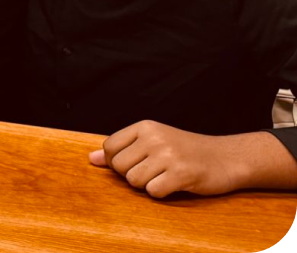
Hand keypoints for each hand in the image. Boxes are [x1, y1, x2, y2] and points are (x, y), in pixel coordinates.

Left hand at [90, 121, 246, 197]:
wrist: (227, 158)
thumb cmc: (186, 151)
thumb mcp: (153, 143)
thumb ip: (122, 149)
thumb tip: (92, 159)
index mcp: (145, 127)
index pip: (109, 148)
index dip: (117, 162)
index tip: (137, 163)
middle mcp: (154, 138)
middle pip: (119, 167)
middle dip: (133, 175)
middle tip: (155, 171)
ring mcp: (168, 155)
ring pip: (134, 181)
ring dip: (147, 185)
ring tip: (165, 176)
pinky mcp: (181, 174)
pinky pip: (153, 191)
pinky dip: (161, 193)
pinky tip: (175, 184)